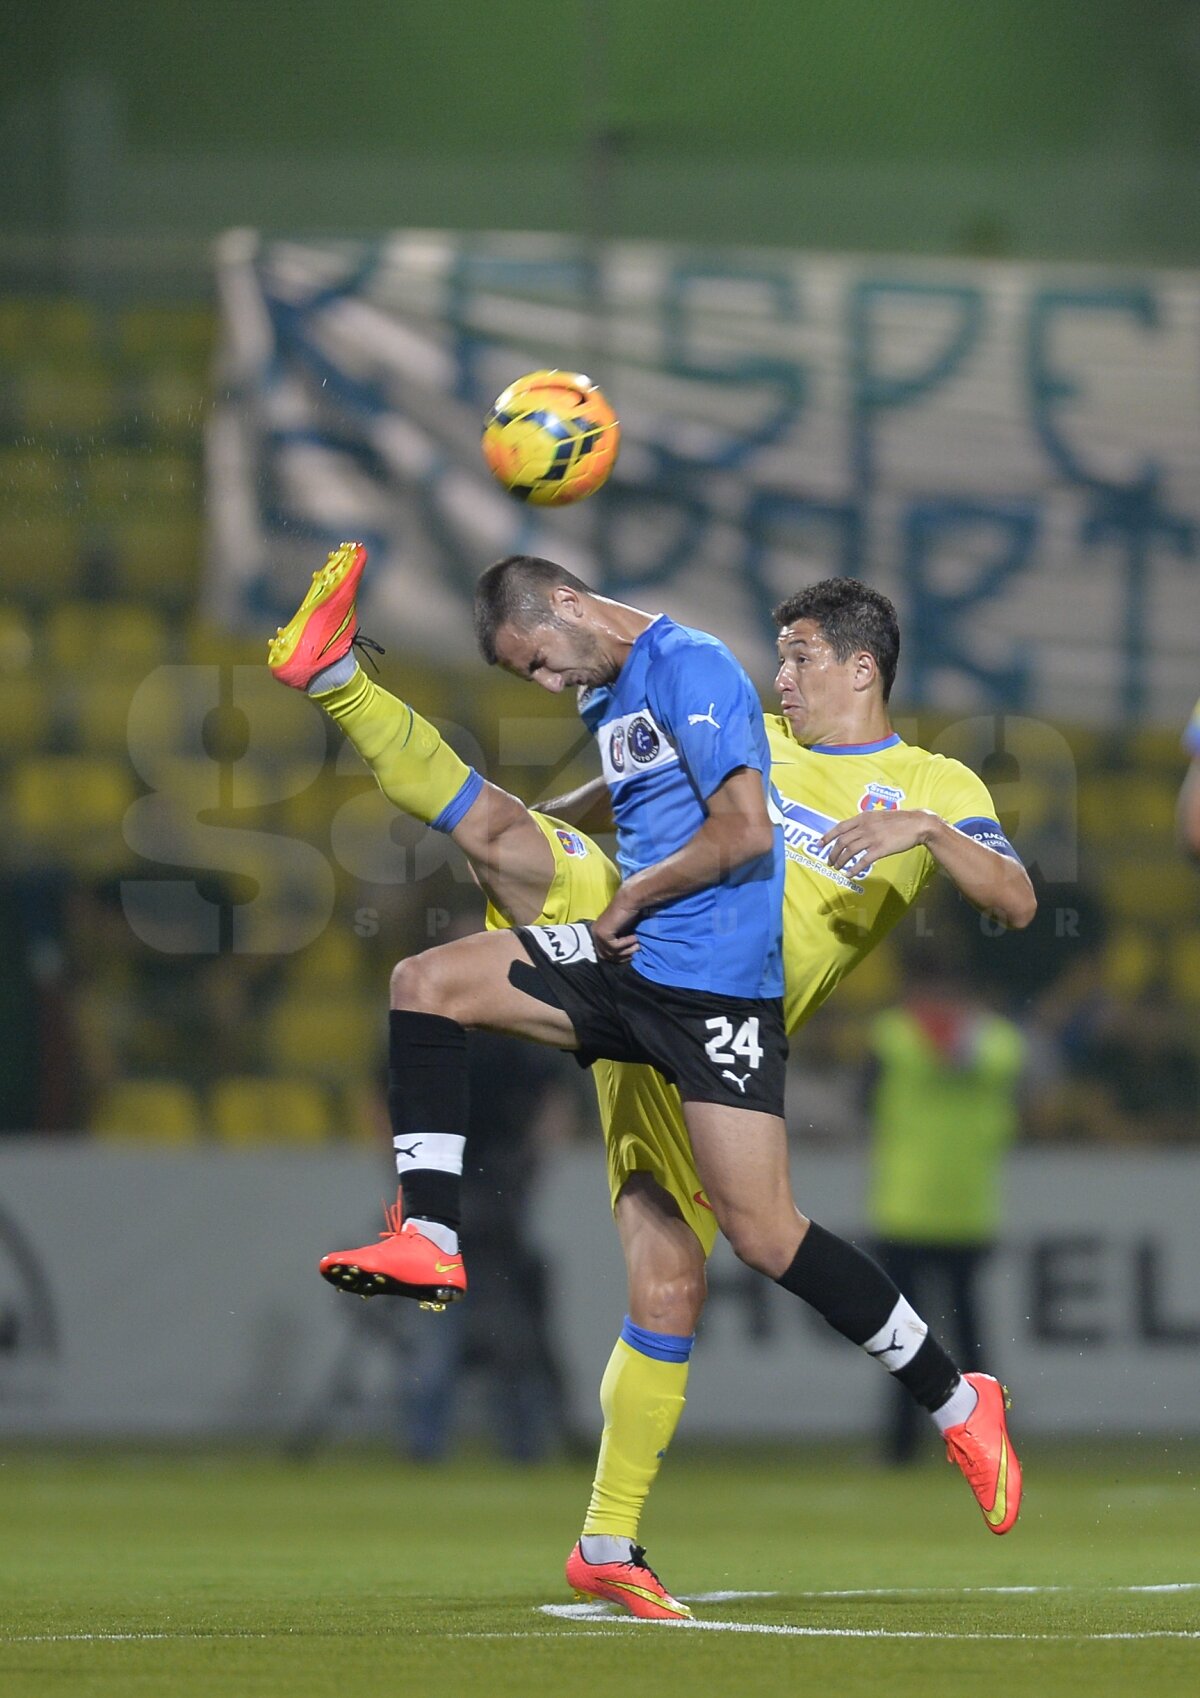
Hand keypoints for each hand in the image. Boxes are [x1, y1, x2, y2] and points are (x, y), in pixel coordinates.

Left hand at [592, 886, 641, 961]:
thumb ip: (620, 942)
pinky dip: (626, 944)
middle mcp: (595, 933)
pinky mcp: (603, 933)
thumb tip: (622, 958)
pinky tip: (634, 937)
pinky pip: (614, 947)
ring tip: (637, 943)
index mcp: (598, 932)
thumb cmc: (629, 913)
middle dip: (621, 957)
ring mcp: (597, 933)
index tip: (631, 955)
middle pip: (605, 956)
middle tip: (635, 951)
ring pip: (610, 953)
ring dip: (626, 950)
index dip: (618, 957)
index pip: (604, 953)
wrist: (630, 901)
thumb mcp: (623, 932)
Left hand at [818, 808, 936, 872]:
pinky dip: (853, 869)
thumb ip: (864, 823)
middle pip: (842, 841)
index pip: (839, 827)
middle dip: (833, 853)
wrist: (917, 824)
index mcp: (863, 817)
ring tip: (837, 868)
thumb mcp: (878, 816)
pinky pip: (862, 861)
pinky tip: (849, 874)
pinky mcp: (881, 849)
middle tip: (830, 861)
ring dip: (840, 861)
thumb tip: (851, 832)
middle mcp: (865, 827)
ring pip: (849, 852)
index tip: (819, 845)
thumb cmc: (899, 821)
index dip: (827, 837)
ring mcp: (872, 838)